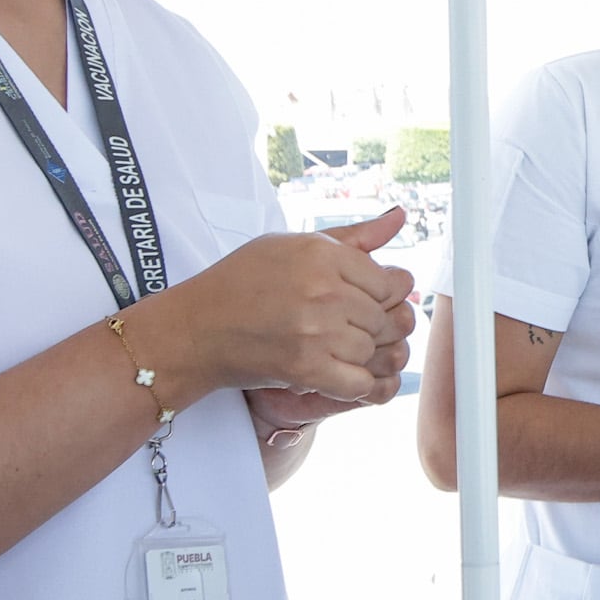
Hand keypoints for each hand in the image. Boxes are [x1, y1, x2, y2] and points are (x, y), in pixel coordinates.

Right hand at [140, 208, 417, 403]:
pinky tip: (332, 369)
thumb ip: (354, 236)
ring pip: (373, 350)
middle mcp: (323, 290)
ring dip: (357, 354)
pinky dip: (353, 383)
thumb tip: (402, 216)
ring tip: (329, 345)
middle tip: (342, 326)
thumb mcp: (294, 244)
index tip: (361, 299)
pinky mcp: (306, 369)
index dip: (382, 294)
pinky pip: (360, 383)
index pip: (393, 282)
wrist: (197, 328)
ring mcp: (315, 332)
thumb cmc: (244, 281)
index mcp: (323, 255)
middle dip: (370, 326)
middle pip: (386, 318)